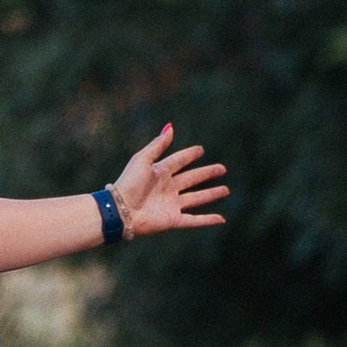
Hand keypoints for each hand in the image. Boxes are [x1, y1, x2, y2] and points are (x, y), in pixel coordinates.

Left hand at [112, 122, 229, 236]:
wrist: (120, 209)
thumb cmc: (129, 183)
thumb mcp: (143, 159)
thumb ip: (158, 144)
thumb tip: (170, 127)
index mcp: (159, 172)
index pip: (179, 161)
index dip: (189, 155)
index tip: (201, 150)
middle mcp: (168, 188)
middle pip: (192, 179)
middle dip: (207, 174)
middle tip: (222, 168)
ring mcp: (171, 204)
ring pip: (197, 198)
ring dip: (211, 194)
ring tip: (226, 189)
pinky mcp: (173, 220)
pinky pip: (194, 220)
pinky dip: (208, 220)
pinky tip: (221, 219)